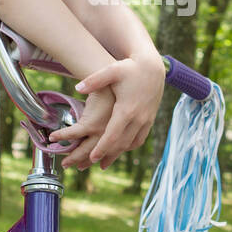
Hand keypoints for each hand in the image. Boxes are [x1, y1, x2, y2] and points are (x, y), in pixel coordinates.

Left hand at [50, 54, 165, 168]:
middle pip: (121, 144)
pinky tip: (120, 149)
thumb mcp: (111, 71)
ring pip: (131, 144)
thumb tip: (77, 88)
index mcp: (126, 110)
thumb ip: (94, 80)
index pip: (112, 135)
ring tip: (104, 162)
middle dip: (106, 156)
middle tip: (91, 164)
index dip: (102, 148)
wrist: (153, 67)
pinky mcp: (150, 119)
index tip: (91, 158)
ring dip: (117, 154)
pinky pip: (139, 138)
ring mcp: (146, 120)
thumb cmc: (130, 68)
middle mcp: (138, 118)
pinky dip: (128, 145)